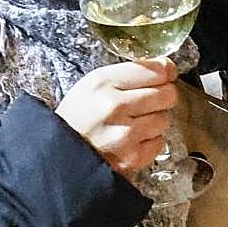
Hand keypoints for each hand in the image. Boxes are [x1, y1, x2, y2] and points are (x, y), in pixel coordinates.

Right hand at [57, 58, 179, 180]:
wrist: (60, 156)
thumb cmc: (78, 118)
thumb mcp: (93, 85)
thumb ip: (129, 74)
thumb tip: (166, 68)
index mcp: (102, 83)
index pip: (156, 70)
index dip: (166, 72)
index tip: (166, 75)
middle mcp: (114, 106)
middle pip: (167, 94)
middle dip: (162, 97)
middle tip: (148, 102)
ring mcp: (124, 134)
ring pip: (165, 119)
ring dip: (154, 121)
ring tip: (133, 123)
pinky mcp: (132, 158)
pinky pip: (159, 142)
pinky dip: (150, 141)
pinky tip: (132, 140)